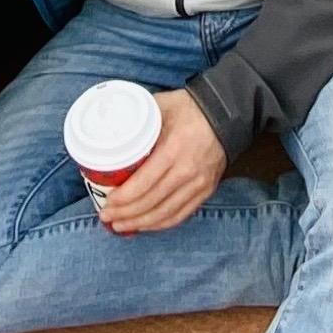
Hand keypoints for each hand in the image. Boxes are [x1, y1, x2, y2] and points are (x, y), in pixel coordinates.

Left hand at [94, 88, 227, 234]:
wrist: (226, 113)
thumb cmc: (189, 108)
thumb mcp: (160, 106)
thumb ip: (135, 117)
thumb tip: (107, 129)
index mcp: (174, 149)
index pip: (144, 183)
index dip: (123, 199)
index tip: (107, 203)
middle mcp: (188, 171)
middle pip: (152, 202)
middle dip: (126, 214)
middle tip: (106, 216)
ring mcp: (199, 184)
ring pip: (166, 213)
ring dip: (141, 223)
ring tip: (120, 226)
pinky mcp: (207, 190)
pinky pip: (182, 214)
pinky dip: (161, 223)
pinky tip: (145, 225)